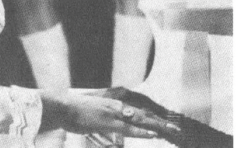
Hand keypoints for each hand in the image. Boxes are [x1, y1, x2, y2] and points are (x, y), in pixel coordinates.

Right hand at [40, 91, 180, 139]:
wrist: (63, 108)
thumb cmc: (77, 113)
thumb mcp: (95, 117)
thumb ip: (106, 122)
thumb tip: (114, 129)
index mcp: (117, 107)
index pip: (139, 114)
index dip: (153, 120)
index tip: (165, 126)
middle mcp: (119, 109)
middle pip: (144, 117)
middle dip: (160, 123)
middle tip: (176, 129)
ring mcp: (114, 115)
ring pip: (140, 122)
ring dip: (156, 127)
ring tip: (170, 131)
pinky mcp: (108, 122)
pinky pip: (128, 128)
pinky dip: (141, 131)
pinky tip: (151, 134)